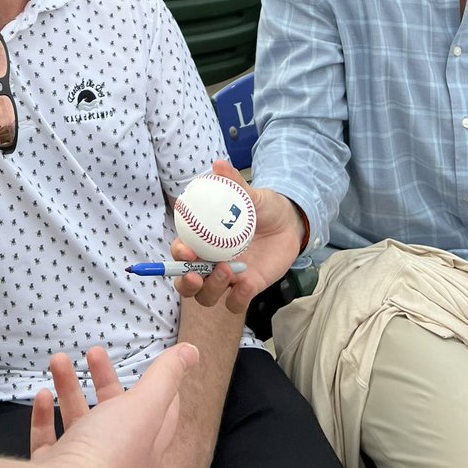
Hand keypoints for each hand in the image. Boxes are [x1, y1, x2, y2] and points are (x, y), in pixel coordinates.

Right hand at [30, 343, 197, 467]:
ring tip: (59, 360)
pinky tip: (43, 395)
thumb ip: (166, 376)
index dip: (161, 388)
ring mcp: (82, 465)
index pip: (161, 415)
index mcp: (145, 446)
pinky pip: (48, 439)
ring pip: (78, 421)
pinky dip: (44, 415)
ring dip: (69, 387)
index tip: (157, 366)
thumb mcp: (145, 405)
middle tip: (94, 352)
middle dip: (105, 378)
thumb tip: (192, 351)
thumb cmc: (108, 452)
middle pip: (114, 412)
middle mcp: (116, 458)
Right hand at [172, 161, 305, 313]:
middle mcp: (210, 262)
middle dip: (186, 283)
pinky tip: (247, 282)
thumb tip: (219, 165)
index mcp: (203, 240)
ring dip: (212, 288)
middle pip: (186, 283)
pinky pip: (236, 302)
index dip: (178, 255)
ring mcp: (228, 278)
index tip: (186, 250)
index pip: (181, 252)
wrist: (288, 223)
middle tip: (196, 274)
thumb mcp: (250, 195)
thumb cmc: (262, 207)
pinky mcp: (247, 288)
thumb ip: (234, 183)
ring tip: (228, 270)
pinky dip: (238, 297)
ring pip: (207, 296)